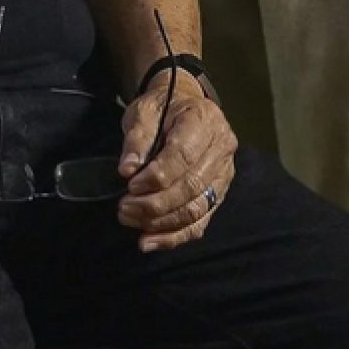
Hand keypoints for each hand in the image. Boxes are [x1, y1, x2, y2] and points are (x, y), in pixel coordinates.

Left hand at [116, 85, 235, 252]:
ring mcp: (224, 175)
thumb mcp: (144, 111)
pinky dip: (174, 237)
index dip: (157, 176)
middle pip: (192, 187)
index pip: (184, 156)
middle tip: (124, 208)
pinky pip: (199, 223)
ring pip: (197, 209)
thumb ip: (136, 139)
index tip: (131, 185)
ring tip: (130, 220)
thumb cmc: (162, 108)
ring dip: (161, 222)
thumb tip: (127, 170)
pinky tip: (149, 242)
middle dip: (155, 204)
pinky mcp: (218, 195)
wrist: (183, 106)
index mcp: (204, 121)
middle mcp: (221, 148)